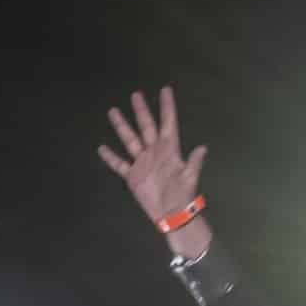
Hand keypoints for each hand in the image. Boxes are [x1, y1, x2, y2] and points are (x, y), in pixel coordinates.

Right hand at [98, 86, 211, 259]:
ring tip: (114, 111)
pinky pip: (120, 164)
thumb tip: (203, 148)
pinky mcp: (133, 176)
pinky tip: (102, 148)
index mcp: (169, 150)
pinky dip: (111, 157)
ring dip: (122, 127)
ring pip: (130, 140)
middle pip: (146, 127)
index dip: (167, 107)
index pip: (168, 123)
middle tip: (136, 95)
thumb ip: (194, 163)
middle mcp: (155, 152)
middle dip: (141, 111)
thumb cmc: (183, 196)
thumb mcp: (190, 178)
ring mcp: (143, 163)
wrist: (172, 215)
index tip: (165, 90)